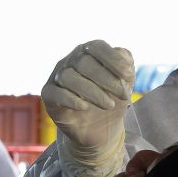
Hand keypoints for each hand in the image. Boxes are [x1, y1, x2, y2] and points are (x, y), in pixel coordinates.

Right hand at [42, 41, 133, 176]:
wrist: (100, 129)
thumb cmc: (111, 99)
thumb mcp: (124, 82)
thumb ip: (126, 66)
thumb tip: (124, 60)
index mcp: (87, 53)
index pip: (96, 46)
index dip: (113, 59)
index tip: (129, 76)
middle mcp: (70, 61)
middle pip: (84, 62)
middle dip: (107, 79)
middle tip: (123, 95)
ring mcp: (56, 77)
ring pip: (68, 77)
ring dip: (92, 92)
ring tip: (109, 105)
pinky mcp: (49, 96)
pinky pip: (55, 93)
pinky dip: (71, 99)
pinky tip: (85, 107)